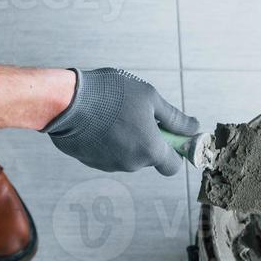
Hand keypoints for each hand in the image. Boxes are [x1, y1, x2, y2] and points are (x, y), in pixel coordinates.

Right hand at [43, 68, 198, 174]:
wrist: (66, 101)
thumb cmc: (111, 94)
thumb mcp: (149, 97)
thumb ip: (174, 118)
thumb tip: (193, 127)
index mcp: (150, 150)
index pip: (172, 166)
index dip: (175, 152)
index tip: (170, 136)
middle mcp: (131, 164)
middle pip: (148, 157)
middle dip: (146, 139)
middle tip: (136, 114)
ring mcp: (109, 165)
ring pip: (126, 155)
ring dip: (126, 139)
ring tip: (113, 113)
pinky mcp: (90, 162)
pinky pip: (106, 153)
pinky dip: (107, 141)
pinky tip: (98, 121)